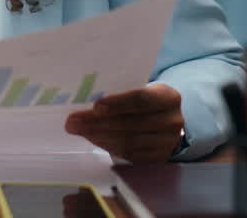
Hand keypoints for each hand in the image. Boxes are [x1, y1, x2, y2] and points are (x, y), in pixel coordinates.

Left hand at [64, 83, 184, 162]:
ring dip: (99, 136)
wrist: (166, 120)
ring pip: (128, 142)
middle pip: (131, 123)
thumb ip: (121, 92)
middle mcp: (172, 121)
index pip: (142, 99)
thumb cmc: (146, 100)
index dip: (118, 103)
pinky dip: (108, 146)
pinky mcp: (157, 158)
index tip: (95, 107)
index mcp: (168, 97)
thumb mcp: (141, 89)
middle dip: (98, 123)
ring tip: (79, 130)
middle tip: (73, 121)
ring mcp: (167, 143)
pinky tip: (93, 138)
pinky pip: (128, 154)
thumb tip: (86, 99)